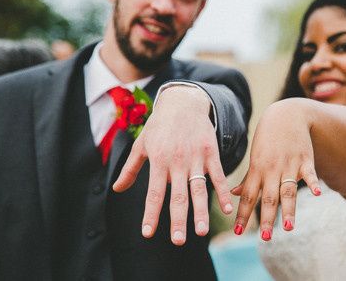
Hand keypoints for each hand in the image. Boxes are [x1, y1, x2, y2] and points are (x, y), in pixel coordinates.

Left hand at [112, 86, 232, 244]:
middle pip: (178, 196)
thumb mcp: (142, 144)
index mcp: (159, 161)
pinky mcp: (211, 153)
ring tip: (202, 232)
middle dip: (178, 220)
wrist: (183, 102)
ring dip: (201, 212)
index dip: (151, 214)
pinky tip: (228, 208)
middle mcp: (177, 162)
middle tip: (177, 241)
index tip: (148, 233)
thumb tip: (117, 189)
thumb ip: (130, 168)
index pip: (153, 193)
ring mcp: (196, 158)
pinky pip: (218, 175)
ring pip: (199, 189)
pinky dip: (224, 192)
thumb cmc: (160, 125)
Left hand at [231, 100, 320, 240]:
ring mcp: (289, 165)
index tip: (237, 232)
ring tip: (289, 228)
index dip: (242, 214)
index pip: (247, 196)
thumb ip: (248, 178)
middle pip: (268, 198)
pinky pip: (309, 173)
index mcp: (257, 171)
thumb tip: (235, 194)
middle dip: (266, 218)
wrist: (286, 115)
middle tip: (265, 237)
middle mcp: (271, 170)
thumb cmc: (268, 139)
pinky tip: (316, 194)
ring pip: (288, 190)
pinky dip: (312, 183)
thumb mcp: (255, 157)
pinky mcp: (305, 159)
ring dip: (289, 209)